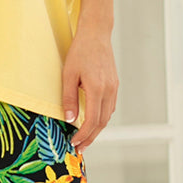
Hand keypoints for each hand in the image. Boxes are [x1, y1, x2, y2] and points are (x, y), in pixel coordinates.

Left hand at [62, 26, 118, 147]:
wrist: (96, 34)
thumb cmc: (80, 51)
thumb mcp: (68, 74)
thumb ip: (69, 99)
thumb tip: (70, 120)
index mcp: (97, 88)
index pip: (92, 120)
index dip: (83, 135)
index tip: (74, 143)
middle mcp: (109, 90)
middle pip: (102, 122)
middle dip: (90, 137)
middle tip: (80, 148)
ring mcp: (114, 88)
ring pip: (107, 116)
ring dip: (97, 129)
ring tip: (84, 138)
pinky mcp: (114, 85)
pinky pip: (109, 107)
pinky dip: (101, 118)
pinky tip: (92, 121)